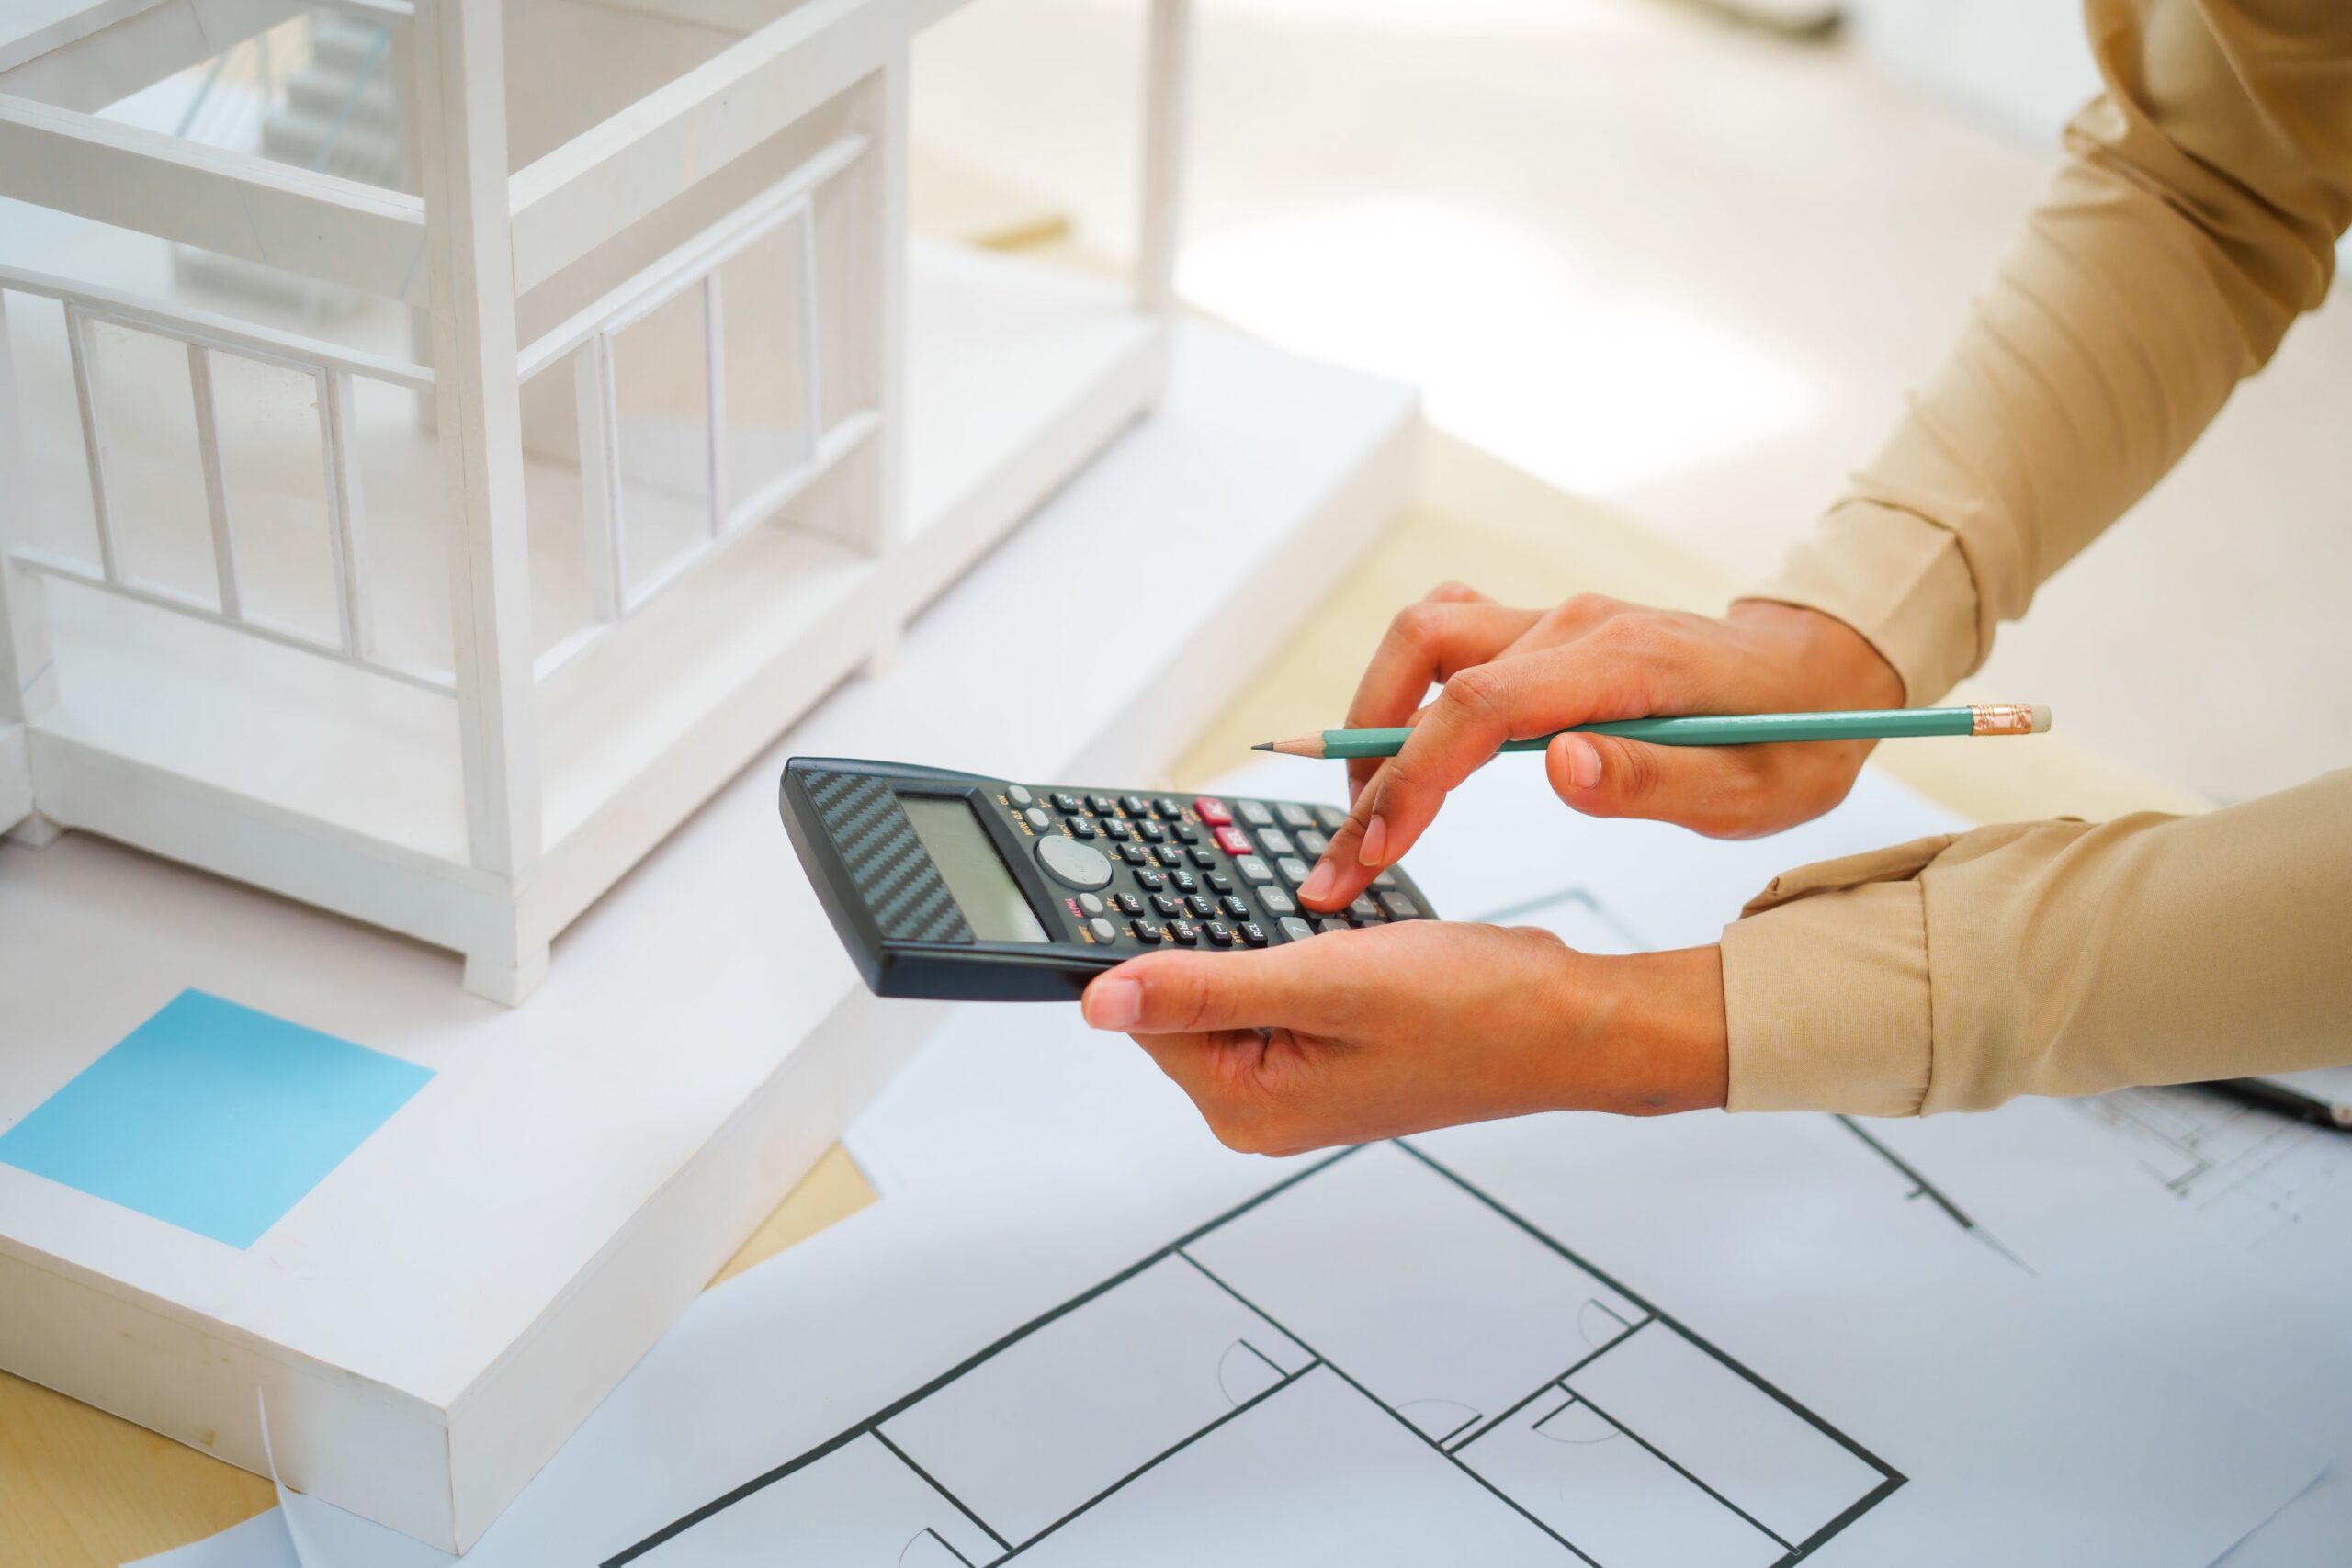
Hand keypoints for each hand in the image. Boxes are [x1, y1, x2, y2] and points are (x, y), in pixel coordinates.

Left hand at [1080, 921, 1727, 1155]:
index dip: (1152, 941)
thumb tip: (1099, 1001)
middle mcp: (1265, 1104)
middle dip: (1214, 933)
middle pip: (1186, 997)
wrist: (1572, 1021)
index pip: (1147, 1012)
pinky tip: (1338, 925)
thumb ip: (1205, 988)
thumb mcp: (1325, 982)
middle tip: (1275, 896)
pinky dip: (1298, 944)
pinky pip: (1282, 982)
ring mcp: (1300, 1078)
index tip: (1166, 882)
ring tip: (1322, 914)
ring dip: (1261, 932)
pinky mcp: (1332, 1048)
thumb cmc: (1475, 1012)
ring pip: (1236, 980)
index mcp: (1247, 1104)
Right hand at [1299, 588, 1904, 912]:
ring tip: (1370, 806)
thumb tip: (1558, 766)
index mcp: (1621, 665)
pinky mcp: (1546, 632)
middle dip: (1368, 758)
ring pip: (1424, 637)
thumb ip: (1652, 778)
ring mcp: (1555, 620)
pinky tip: (1407, 748)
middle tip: (1348, 855)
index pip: (1479, 705)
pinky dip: (1407, 686)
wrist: (1824, 673)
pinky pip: (1450, 634)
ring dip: (1375, 714)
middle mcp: (1574, 626)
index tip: (1378, 850)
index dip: (1414, 776)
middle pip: (1425, 660)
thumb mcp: (1750, 790)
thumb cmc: (1794, 739)